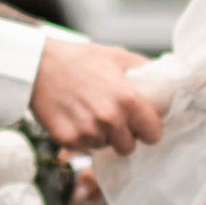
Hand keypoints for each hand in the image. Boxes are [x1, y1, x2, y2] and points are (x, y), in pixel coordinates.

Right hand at [30, 36, 164, 156]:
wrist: (39, 64)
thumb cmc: (80, 59)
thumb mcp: (119, 57)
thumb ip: (145, 70)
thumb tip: (166, 81)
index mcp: (127, 101)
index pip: (153, 134)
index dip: (148, 129)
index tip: (141, 124)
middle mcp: (109, 120)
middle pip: (129, 146)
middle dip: (124, 135)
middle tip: (112, 117)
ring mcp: (88, 132)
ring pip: (105, 147)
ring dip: (102, 135)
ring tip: (90, 112)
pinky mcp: (68, 140)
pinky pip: (84, 147)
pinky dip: (82, 137)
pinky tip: (75, 117)